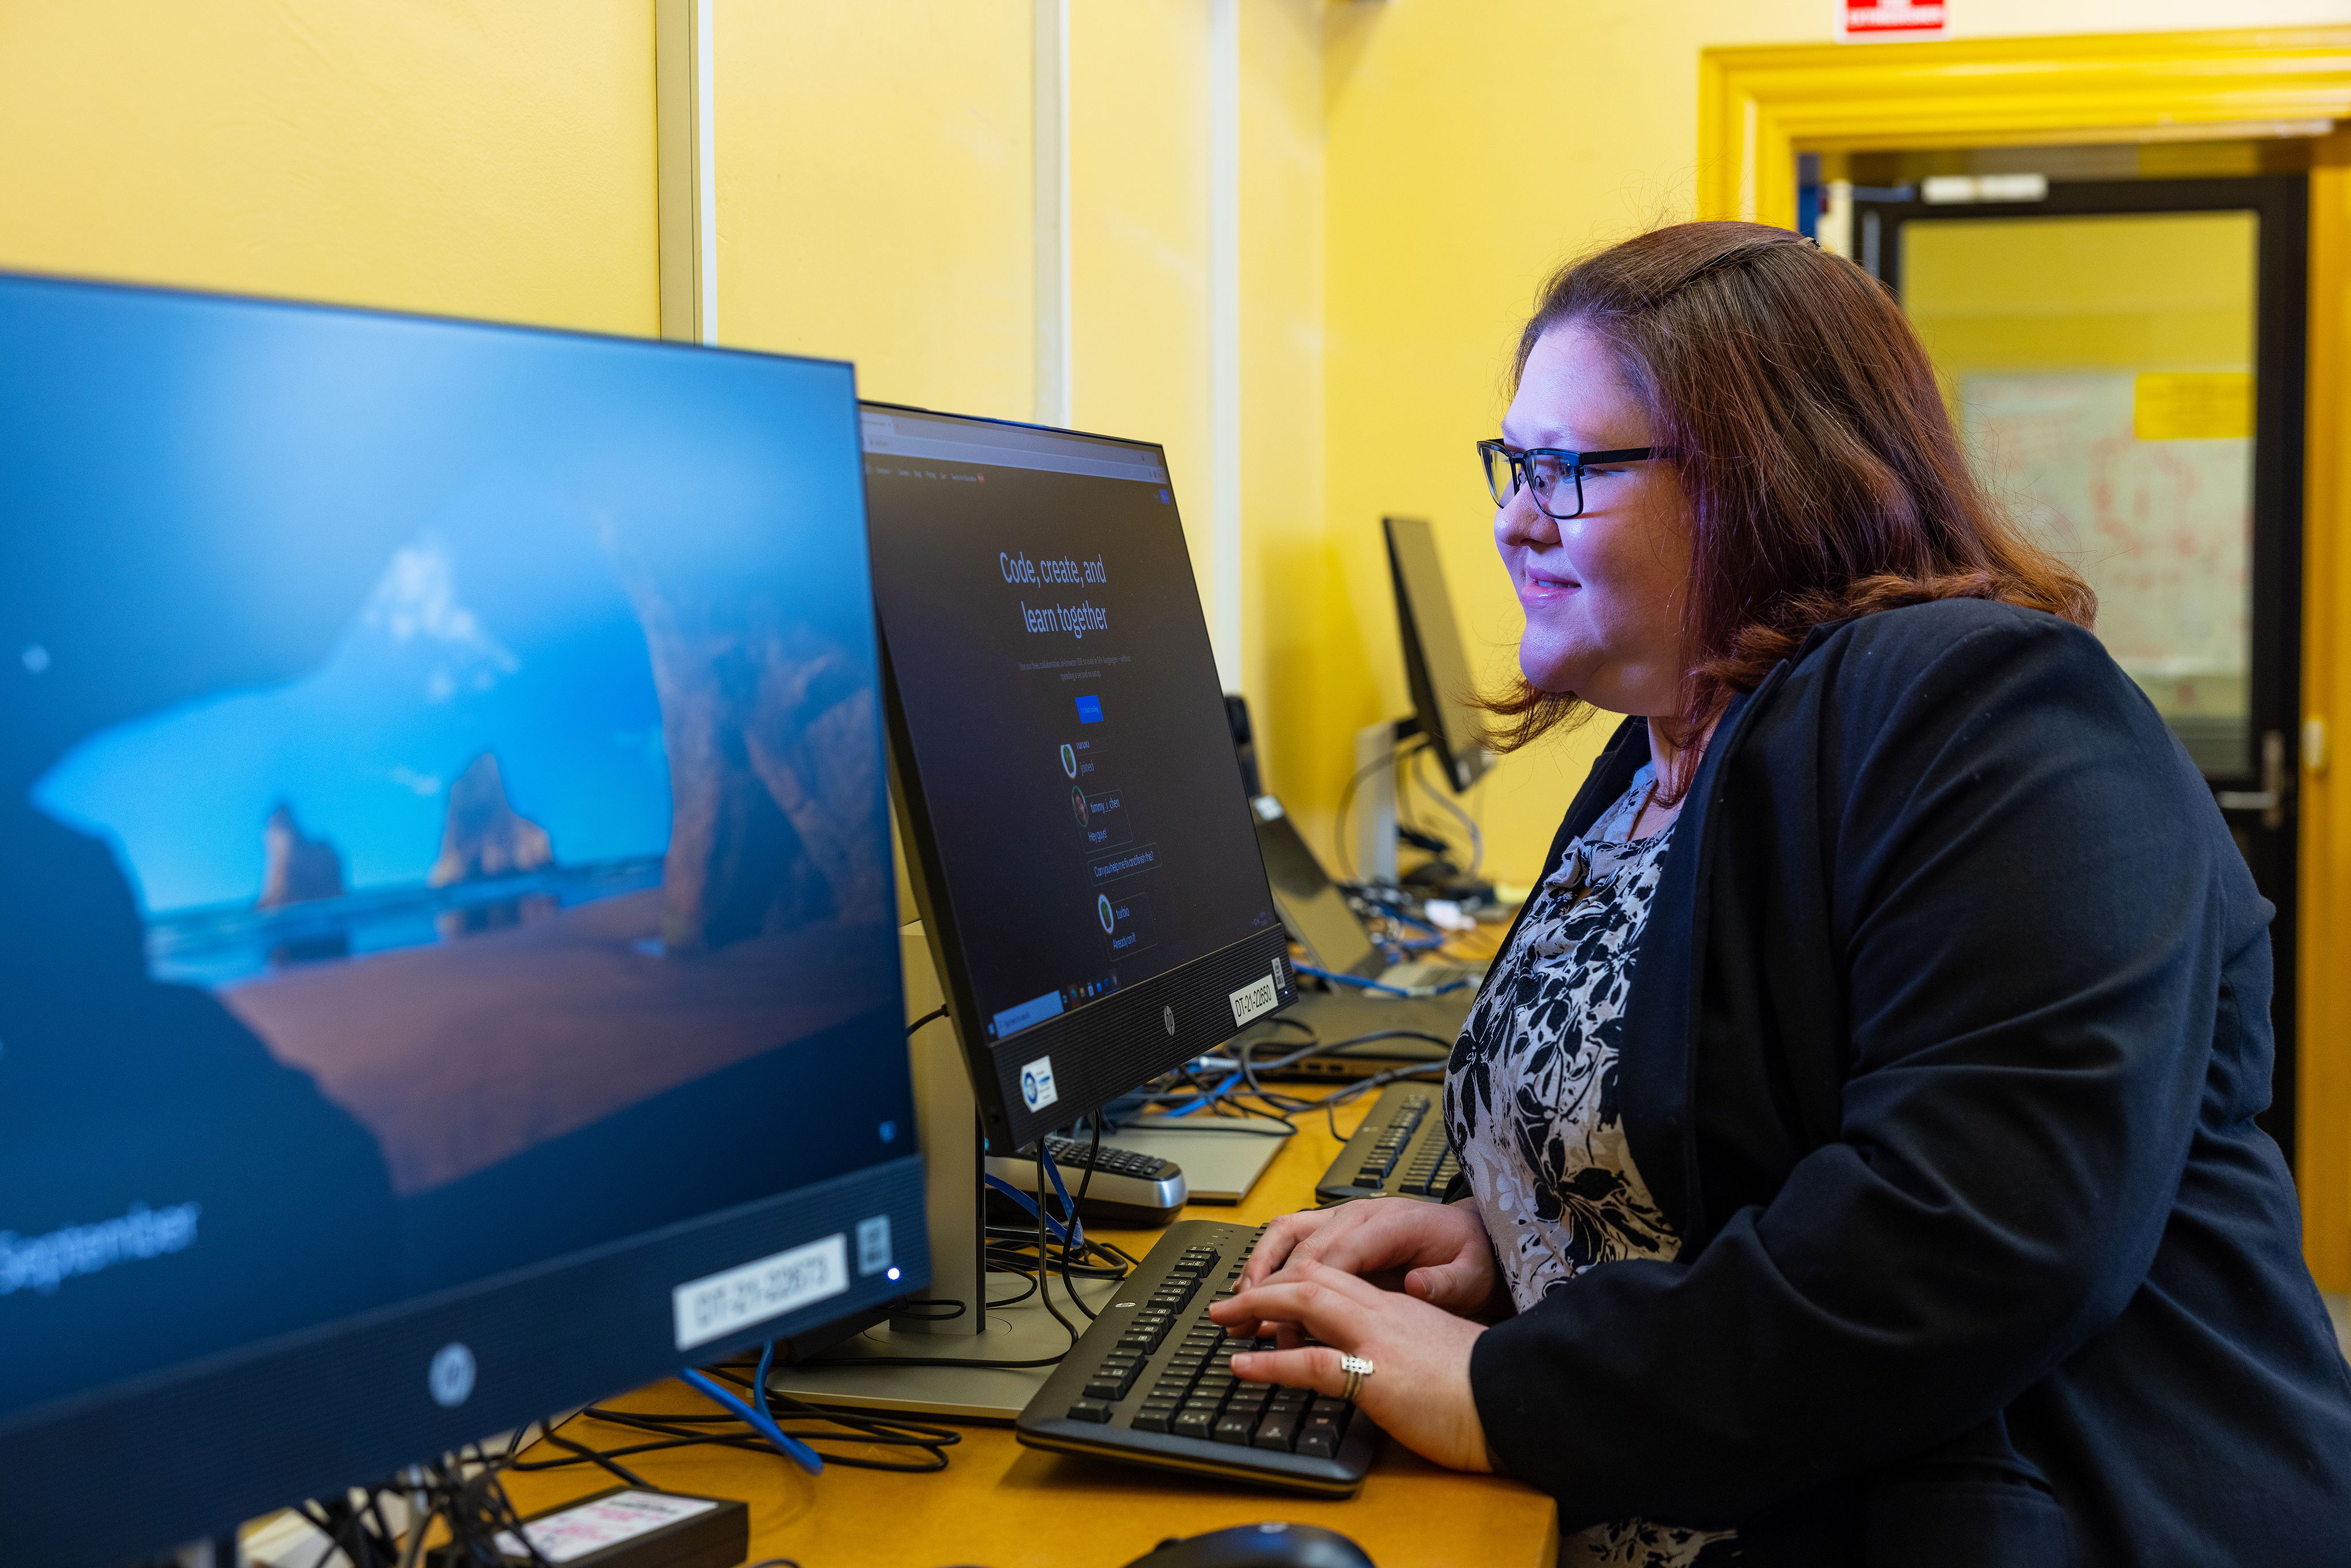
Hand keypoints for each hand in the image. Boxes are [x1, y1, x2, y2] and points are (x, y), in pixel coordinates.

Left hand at [1209, 1259, 1492, 1471]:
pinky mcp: (1377, 1375)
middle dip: (1263, 1285)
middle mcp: (1384, 1311)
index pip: (1335, 1275)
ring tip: (1225, 1321)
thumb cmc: (1482, 1384)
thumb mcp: (1436, 1348)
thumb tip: (1381, 1351)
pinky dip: (1270, 1363)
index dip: (1293, 1279)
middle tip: (1228, 1304)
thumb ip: (1404, 1339)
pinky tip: (1243, 1368)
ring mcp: (1378, 1339)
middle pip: (1311, 1277)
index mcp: (1399, 1305)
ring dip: (1257, 1309)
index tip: (1266, 1295)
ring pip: (1306, 1302)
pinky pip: (1311, 1362)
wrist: (1518, 1398)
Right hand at [1228, 1198, 1501, 1328]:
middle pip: (1302, 1246)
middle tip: (1244, 1320)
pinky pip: (1290, 1237)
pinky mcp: (1335, 1228)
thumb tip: (1417, 1286)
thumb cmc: (1467, 1257)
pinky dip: (1267, 1262)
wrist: (1470, 1235)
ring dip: (1258, 1268)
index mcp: (1389, 1224)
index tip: (1287, 1325)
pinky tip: (1253, 1291)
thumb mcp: (1470, 1275)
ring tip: (1238, 1305)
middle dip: (1270, 1285)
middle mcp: (1359, 1215)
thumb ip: (1446, 1284)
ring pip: (1286, 1234)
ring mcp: (1343, 1218)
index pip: (1337, 1255)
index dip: (1307, 1289)